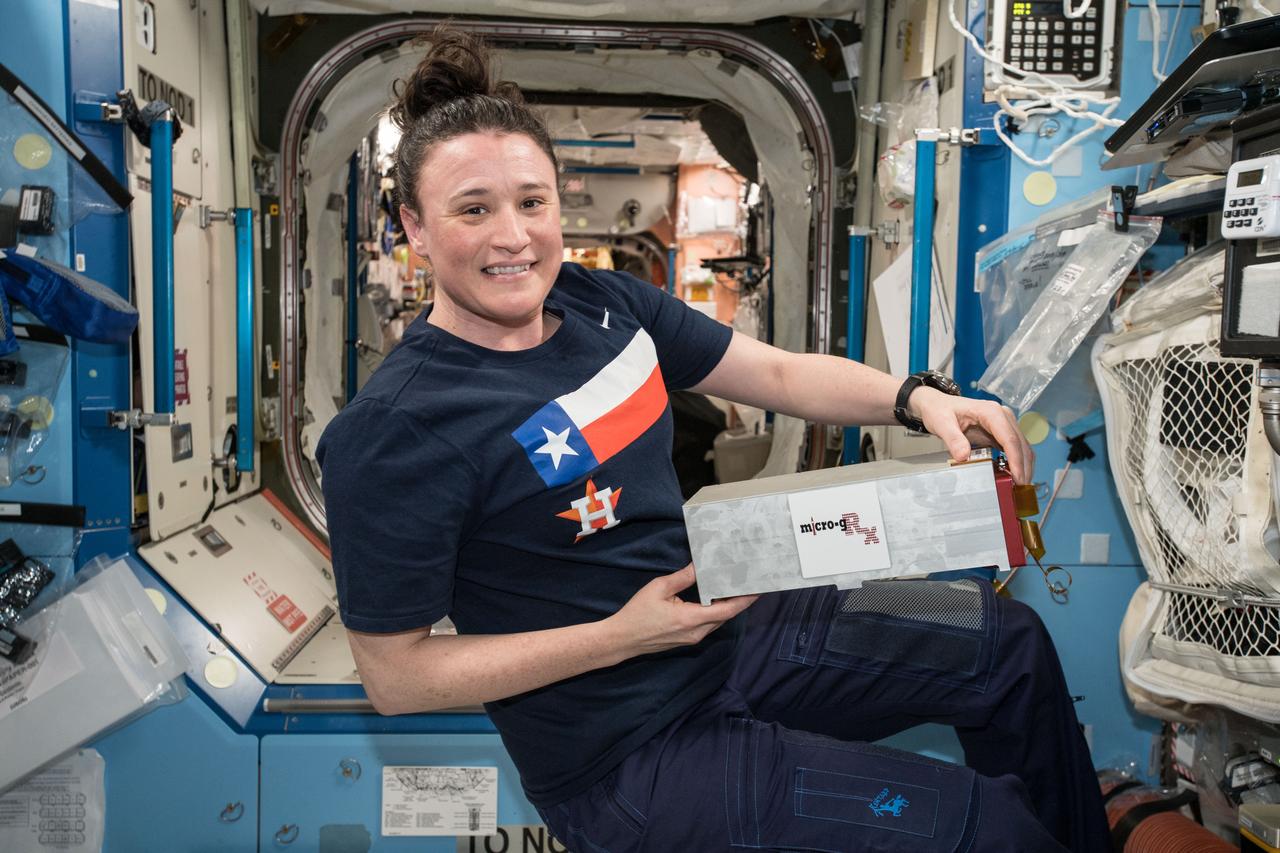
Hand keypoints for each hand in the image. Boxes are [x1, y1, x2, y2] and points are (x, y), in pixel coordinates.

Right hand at [608, 565, 757, 657]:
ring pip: (718, 620)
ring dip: (727, 605)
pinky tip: (715, 598)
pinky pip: (708, 624)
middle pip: (726, 615)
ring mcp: (693, 638)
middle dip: (739, 600)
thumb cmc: (638, 613)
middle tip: (748, 581)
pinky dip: (715, 611)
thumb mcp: (659, 588)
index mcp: (691, 619)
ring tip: (734, 587)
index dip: (745, 599)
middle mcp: (697, 632)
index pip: (728, 609)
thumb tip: (699, 565)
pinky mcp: (687, 639)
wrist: (622, 640)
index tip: (758, 588)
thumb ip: (683, 577)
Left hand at [909, 388, 1033, 483]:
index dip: (1016, 459)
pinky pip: (1014, 449)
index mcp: (991, 412)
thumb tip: (964, 456)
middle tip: (1020, 489)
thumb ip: (952, 439)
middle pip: (1020, 444)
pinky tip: (1012, 476)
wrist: (937, 405)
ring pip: (1022, 447)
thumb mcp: (941, 423)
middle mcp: (1002, 416)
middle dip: (1023, 468)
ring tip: (1019, 487)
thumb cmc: (940, 410)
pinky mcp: (1001, 432)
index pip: (1009, 438)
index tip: (1017, 478)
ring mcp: (1004, 423)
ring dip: (1023, 467)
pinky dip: (1017, 463)